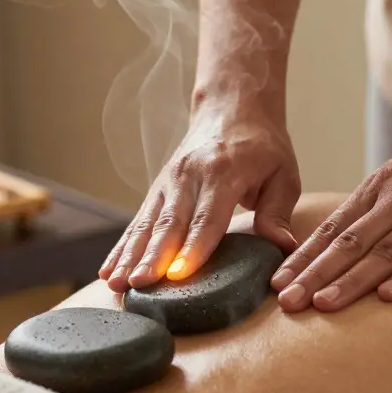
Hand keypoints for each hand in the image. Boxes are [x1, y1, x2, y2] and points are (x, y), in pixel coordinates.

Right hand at [100, 99, 300, 291]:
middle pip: (169, 223)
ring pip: (146, 224)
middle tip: (140, 284)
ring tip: (117, 284)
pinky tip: (108, 271)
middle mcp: (188, 176)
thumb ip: (278, 212)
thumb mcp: (283, 173)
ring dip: (130, 256)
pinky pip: (137, 222)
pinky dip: (121, 248)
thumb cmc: (262, 147)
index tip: (180, 273)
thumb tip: (282, 248)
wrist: (233, 108)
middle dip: (153, 256)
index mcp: (223, 172)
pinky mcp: (157, 190)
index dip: (193, 246)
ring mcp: (167, 182)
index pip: (206, 216)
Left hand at [270, 120, 391, 311]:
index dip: (304, 257)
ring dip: (351, 281)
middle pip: (350, 243)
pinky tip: (387, 297)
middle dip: (314, 274)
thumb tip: (335, 242)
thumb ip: (373, 206)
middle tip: (286, 301)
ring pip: (386, 252)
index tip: (277, 282)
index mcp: (381, 187)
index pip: (334, 227)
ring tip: (322, 305)